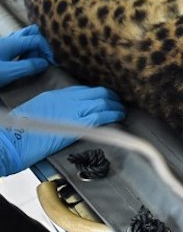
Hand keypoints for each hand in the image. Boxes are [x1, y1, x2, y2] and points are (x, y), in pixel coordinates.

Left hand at [0, 25, 54, 88]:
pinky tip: (25, 61)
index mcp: (12, 42)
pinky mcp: (0, 51)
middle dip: (42, 42)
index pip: (37, 39)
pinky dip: (26, 50)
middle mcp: (9, 40)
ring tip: (36, 60)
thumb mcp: (8, 73)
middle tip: (44, 58)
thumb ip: (28, 67)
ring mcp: (3, 44)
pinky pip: (18, 45)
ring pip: (24, 38)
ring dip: (33, 46)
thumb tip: (45, 63)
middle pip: (31, 32)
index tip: (53, 63)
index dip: (48, 49)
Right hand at [0, 86, 125, 175]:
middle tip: (119, 104)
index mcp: (56, 94)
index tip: (106, 98)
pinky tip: (118, 119)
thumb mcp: (38, 111)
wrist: (10, 141)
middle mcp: (67, 99)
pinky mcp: (77, 125)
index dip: (99, 94)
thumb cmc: (19, 131)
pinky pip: (101, 116)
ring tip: (122, 111)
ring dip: (116, 107)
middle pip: (98, 93)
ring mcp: (73, 110)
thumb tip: (68, 114)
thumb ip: (56, 109)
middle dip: (112, 98)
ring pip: (103, 102)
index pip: (85, 90)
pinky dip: (112, 116)